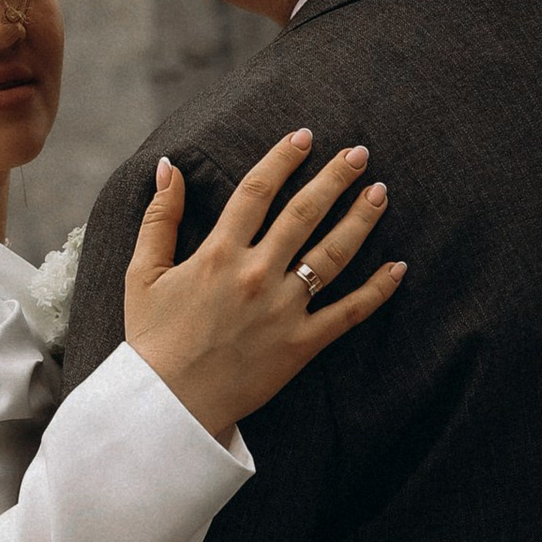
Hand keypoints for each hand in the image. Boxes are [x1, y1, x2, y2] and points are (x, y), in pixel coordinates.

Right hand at [123, 133, 403, 439]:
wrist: (169, 405)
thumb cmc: (152, 339)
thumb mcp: (142, 272)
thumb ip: (159, 217)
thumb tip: (168, 166)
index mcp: (217, 253)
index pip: (257, 190)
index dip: (283, 158)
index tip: (305, 136)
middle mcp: (255, 275)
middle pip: (304, 213)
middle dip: (335, 178)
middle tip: (360, 153)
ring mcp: (282, 310)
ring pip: (332, 254)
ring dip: (360, 220)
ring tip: (380, 193)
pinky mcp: (301, 344)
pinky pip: (348, 313)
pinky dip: (377, 290)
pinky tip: (398, 266)